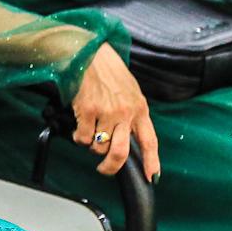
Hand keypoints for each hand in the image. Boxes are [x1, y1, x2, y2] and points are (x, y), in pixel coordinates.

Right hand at [70, 46, 161, 179]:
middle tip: (104, 169)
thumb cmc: (108, 71)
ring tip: (90, 131)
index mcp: (140, 108)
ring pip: (99, 147)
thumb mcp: (130, 91)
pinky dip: (79, 137)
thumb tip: (129, 136)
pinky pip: (83, 138)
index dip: (152, 162)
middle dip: (112, 166)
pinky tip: (79, 127)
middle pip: (122, 152)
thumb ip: (132, 113)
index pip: (149, 141)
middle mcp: (125, 113)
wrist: (89, 53)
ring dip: (92, 145)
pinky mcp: (87, 111)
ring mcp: (106, 112)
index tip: (152, 177)